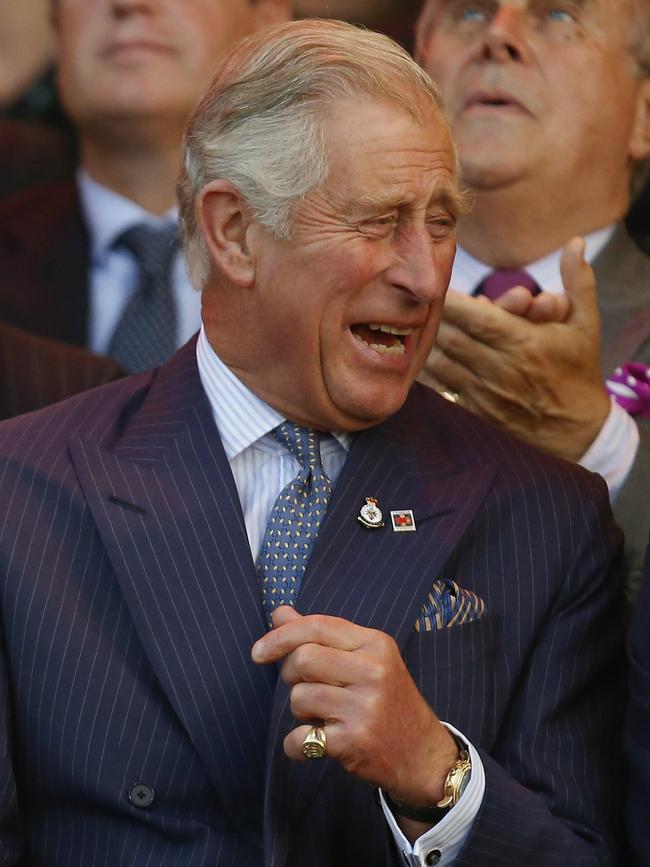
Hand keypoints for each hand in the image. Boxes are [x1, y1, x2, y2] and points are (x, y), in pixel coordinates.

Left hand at [252, 607, 457, 808]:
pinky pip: (299, 738)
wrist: (423, 755)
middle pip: (302, 658)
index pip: (317, 626)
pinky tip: (315, 744)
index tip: (259, 652)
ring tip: (324, 717)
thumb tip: (279, 612)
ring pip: (299, 697)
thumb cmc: (387, 700)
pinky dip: (296, 745)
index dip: (281, 636)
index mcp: (375, 644)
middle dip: (291, 675)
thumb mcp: (365, 659)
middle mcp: (373, 671)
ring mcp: (364, 706)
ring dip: (300, 711)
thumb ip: (322, 636)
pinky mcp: (353, 741)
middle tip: (305, 688)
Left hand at [419, 238, 610, 461]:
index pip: (476, 317)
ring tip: (408, 324)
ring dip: (423, 341)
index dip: (450, 300)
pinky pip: (440, 387)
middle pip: (451, 336)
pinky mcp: (475, 410)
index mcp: (524, 342)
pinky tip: (412, 355)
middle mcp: (500, 368)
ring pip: (440, 361)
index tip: (434, 283)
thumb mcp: (586, 324)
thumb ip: (578, 281)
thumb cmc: (578, 370)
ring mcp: (485, 392)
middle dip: (430, 317)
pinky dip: (425, 370)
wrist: (576, 430)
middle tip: (412, 300)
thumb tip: (575, 242)